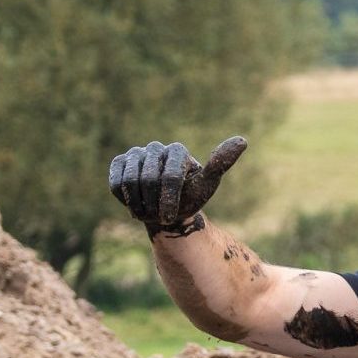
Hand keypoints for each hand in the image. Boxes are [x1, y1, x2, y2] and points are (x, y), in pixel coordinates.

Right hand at [108, 137, 247, 236]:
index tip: (171, 216)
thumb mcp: (207, 184)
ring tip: (149, 209)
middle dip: (154, 205)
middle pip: (148, 180)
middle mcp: (154, 147)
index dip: (168, 200)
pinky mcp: (119, 163)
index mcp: (176, 150)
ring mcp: (135, 154)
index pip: (169, 175)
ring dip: (139, 204)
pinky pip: (116, 183)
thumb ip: (220, 163)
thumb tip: (242, 140)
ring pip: (129, 182)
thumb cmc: (190, 197)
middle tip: (160, 214)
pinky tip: (135, 201)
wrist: (168, 211)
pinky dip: (125, 199)